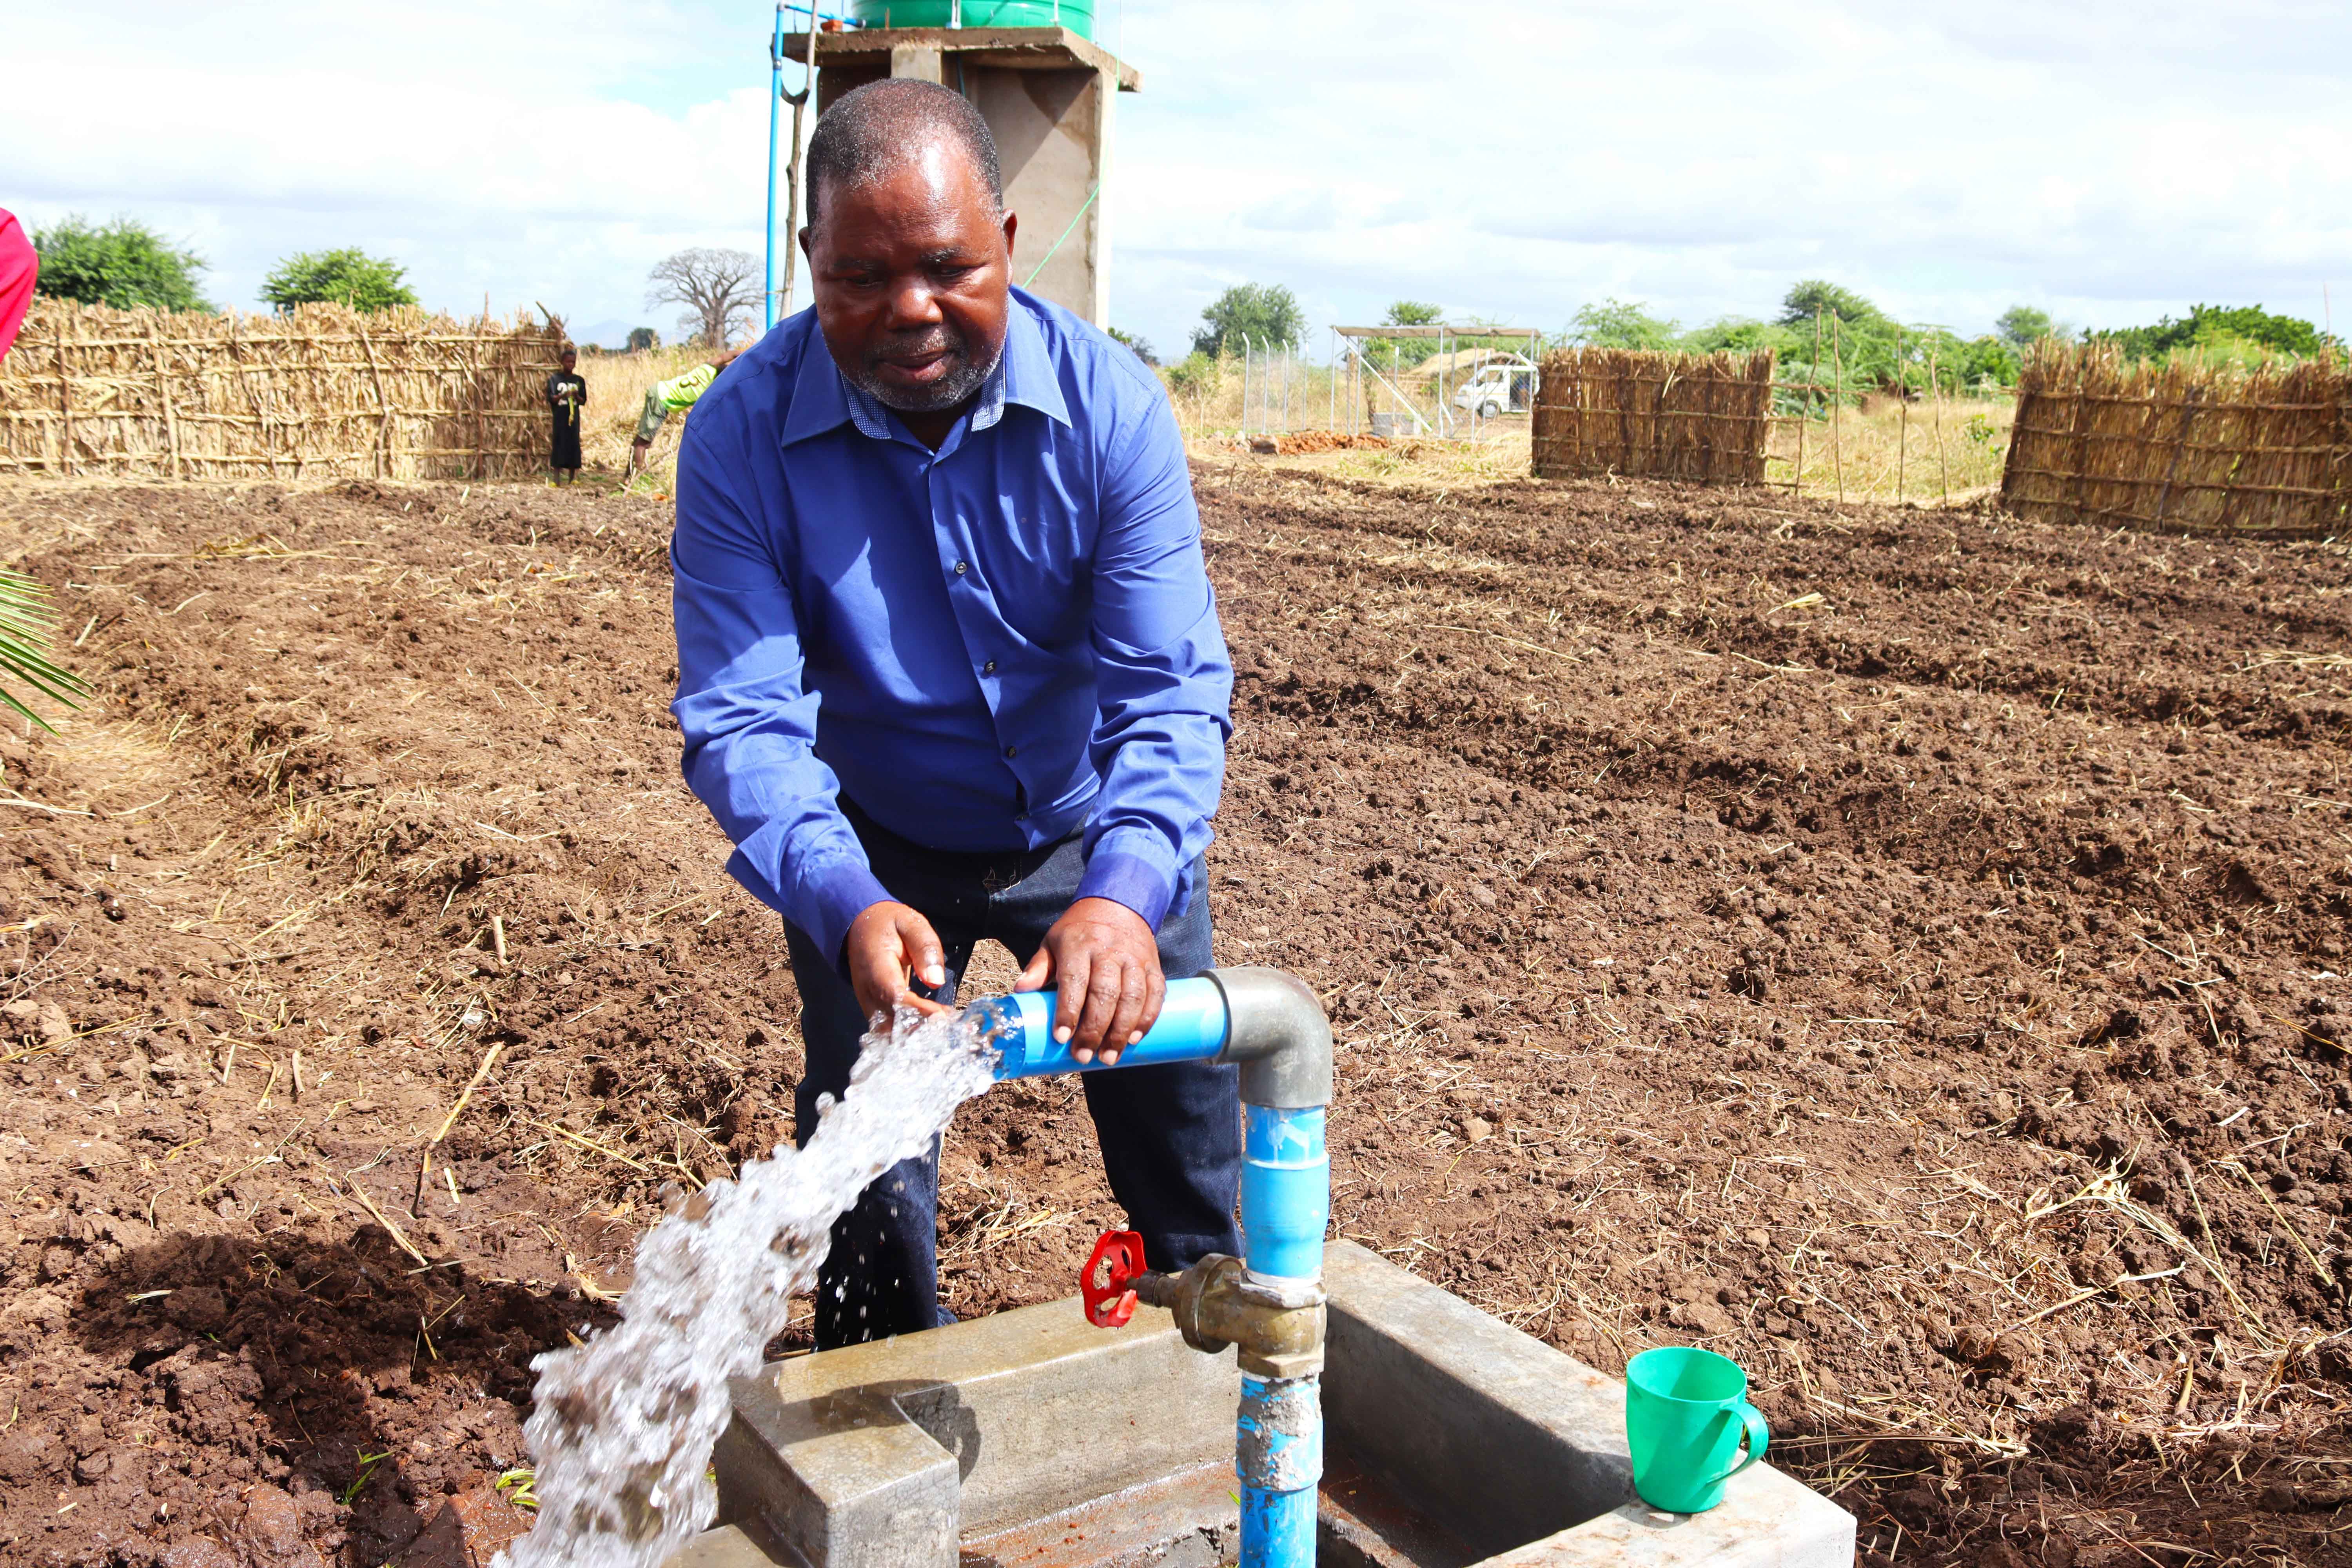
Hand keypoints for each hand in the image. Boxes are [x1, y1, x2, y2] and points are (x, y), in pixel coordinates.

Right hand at [844, 901, 949, 1026]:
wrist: (858, 928)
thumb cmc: (887, 924)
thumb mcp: (910, 923)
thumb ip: (924, 948)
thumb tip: (935, 980)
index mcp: (875, 966)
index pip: (894, 995)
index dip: (918, 1009)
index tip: (942, 1016)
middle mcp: (867, 990)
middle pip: (891, 1020)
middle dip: (921, 1027)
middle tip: (952, 1028)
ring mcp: (867, 1003)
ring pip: (888, 1030)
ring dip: (916, 1034)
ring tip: (946, 1032)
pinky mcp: (873, 1010)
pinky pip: (888, 1028)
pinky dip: (909, 1033)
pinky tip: (933, 1030)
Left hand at [1014, 898, 1163, 1065]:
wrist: (1118, 906)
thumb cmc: (1079, 933)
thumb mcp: (1053, 943)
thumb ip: (1038, 968)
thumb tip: (1019, 992)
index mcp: (1080, 945)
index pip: (1074, 980)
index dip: (1068, 1011)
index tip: (1061, 1038)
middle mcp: (1109, 951)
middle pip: (1105, 993)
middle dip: (1095, 1029)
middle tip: (1084, 1056)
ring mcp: (1134, 959)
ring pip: (1133, 997)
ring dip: (1122, 1031)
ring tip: (1109, 1057)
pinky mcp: (1152, 966)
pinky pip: (1155, 994)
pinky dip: (1147, 1018)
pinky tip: (1136, 1039)